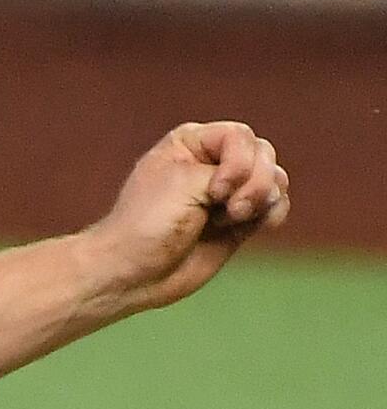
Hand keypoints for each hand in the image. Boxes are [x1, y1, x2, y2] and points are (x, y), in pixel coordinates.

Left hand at [83, 120, 289, 313]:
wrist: (132, 272)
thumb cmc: (148, 223)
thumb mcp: (187, 181)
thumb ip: (234, 170)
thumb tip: (272, 185)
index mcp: (190, 144)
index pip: (241, 136)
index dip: (239, 162)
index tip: (213, 191)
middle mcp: (211, 164)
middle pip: (263, 154)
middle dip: (255, 181)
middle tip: (229, 209)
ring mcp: (227, 194)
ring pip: (275, 179)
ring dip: (262, 198)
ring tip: (232, 218)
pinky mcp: (238, 222)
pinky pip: (275, 206)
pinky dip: (272, 213)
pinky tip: (249, 226)